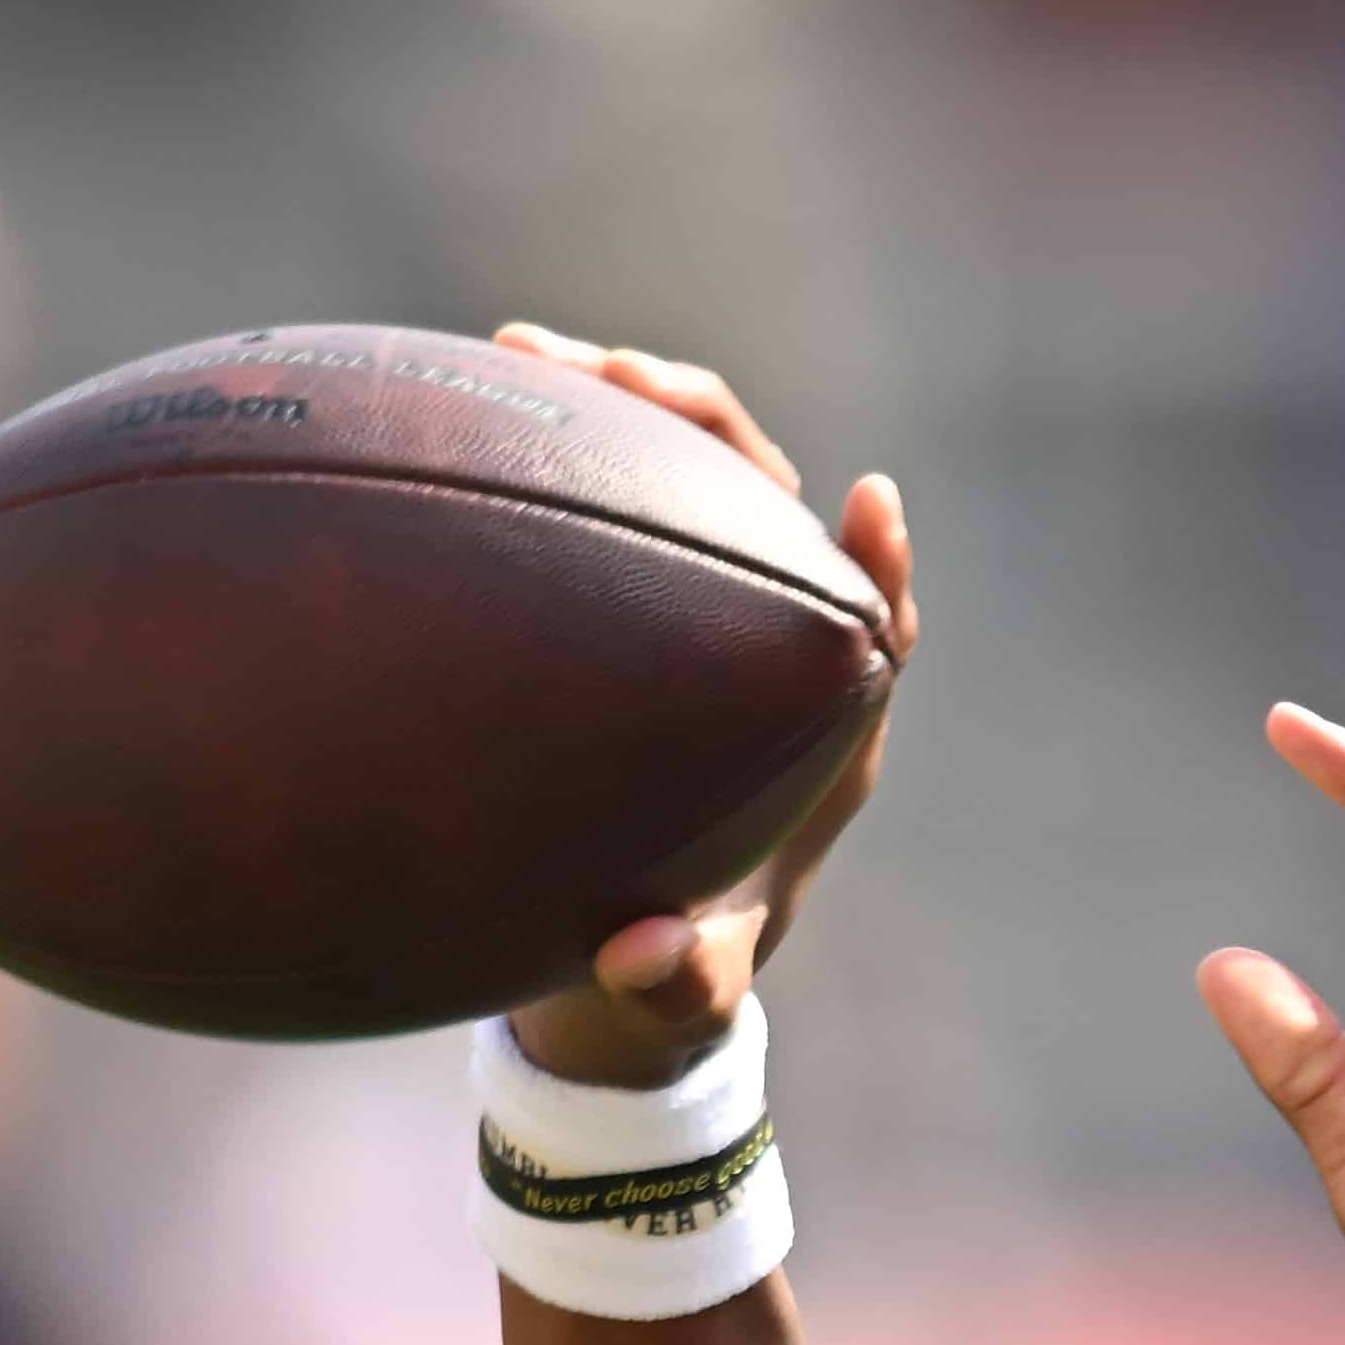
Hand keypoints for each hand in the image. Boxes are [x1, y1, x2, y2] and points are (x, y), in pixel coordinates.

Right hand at [493, 332, 918, 1091]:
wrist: (633, 951)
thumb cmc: (676, 966)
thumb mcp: (678, 992)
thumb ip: (673, 987)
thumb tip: (637, 959)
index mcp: (819, 728)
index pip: (874, 623)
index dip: (875, 564)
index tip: (867, 503)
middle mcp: (769, 646)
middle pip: (765, 502)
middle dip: (701, 423)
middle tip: (612, 375)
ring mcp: (698, 608)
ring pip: (682, 475)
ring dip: (616, 405)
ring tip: (525, 353)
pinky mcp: (629, 596)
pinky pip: (604, 496)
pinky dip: (553, 444)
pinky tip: (468, 403)